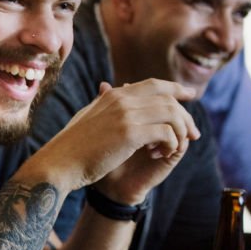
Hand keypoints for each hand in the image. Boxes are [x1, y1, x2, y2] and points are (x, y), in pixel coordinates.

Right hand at [30, 79, 198, 194]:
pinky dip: (171, 144)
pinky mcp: (130, 133)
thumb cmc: (70, 147)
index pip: (153, 84)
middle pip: (168, 98)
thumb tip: (106, 88)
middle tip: (193, 133)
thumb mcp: (86, 117)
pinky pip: (166, 132)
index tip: (189, 96)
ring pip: (172, 114)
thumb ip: (102, 103)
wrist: (57, 165)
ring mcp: (126, 114)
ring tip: (175, 147)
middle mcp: (121, 100)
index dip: (175, 89)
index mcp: (113, 96)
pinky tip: (163, 154)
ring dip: (180, 132)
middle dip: (185, 115)